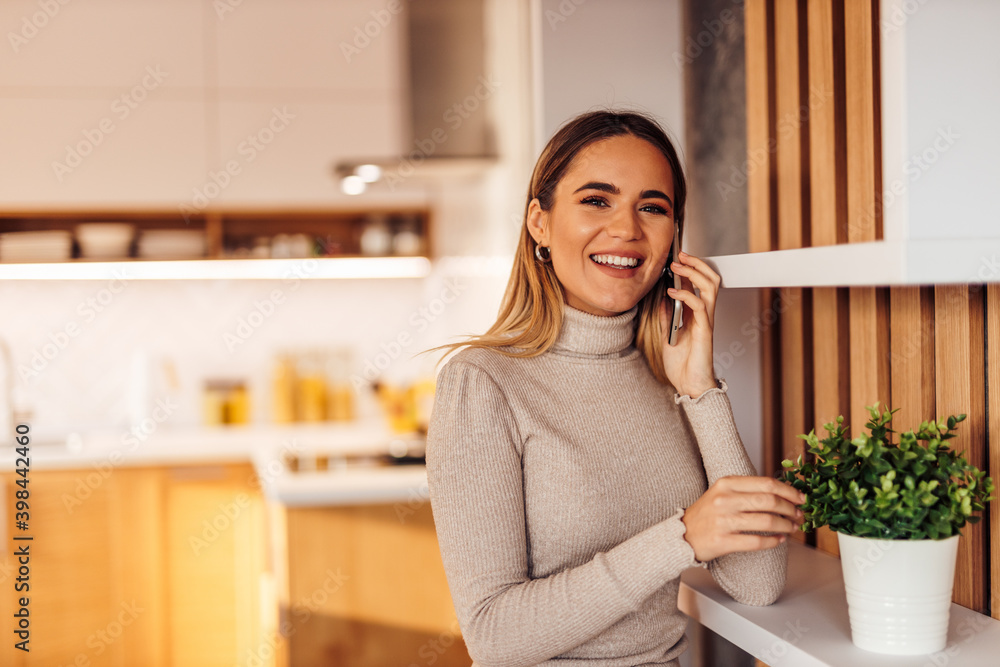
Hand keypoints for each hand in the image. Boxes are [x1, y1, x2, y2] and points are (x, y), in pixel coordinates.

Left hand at [659, 251, 719, 397]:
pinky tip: (673, 291)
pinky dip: (686, 295)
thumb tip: (661, 298)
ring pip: (710, 287)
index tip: (677, 257)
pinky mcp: (704, 330)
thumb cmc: (682, 364)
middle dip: (697, 264)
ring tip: (678, 266)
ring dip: (694, 273)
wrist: (689, 384)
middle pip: (710, 279)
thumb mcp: (668, 334)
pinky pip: (700, 306)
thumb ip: (667, 316)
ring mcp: (706, 321)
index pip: (699, 284)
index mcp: (696, 314)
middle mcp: (704, 315)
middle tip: (680, 255)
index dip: (692, 267)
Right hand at [681, 476, 805, 562]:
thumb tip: (782, 493)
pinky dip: (773, 541)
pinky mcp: (723, 541)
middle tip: (799, 515)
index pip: (766, 483)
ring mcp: (723, 521)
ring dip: (785, 525)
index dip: (788, 491)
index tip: (801, 498)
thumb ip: (747, 490)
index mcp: (726, 483)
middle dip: (790, 508)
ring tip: (792, 528)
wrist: (682, 535)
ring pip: (766, 521)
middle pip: (769, 501)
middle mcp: (724, 500)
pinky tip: (779, 540)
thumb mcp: (721, 493)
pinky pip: (756, 541)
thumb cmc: (707, 513)